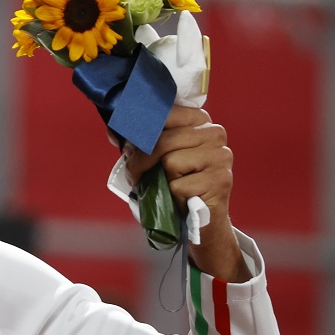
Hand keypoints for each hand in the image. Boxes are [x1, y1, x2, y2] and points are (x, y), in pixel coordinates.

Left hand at [123, 106, 250, 281]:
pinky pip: (179, 185)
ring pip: (171, 162)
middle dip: (141, 161)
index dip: (141, 131)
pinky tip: (182, 198)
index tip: (129, 146)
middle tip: (135, 175)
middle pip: (164, 141)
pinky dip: (173, 196)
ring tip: (166, 187)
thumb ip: (139, 141)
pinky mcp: (220, 180)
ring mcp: (221, 156)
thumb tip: (113, 132)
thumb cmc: (177, 183)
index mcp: (200, 120)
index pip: (165, 114)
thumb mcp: (157, 158)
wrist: (201, 220)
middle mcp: (214, 133)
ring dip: (160, 180)